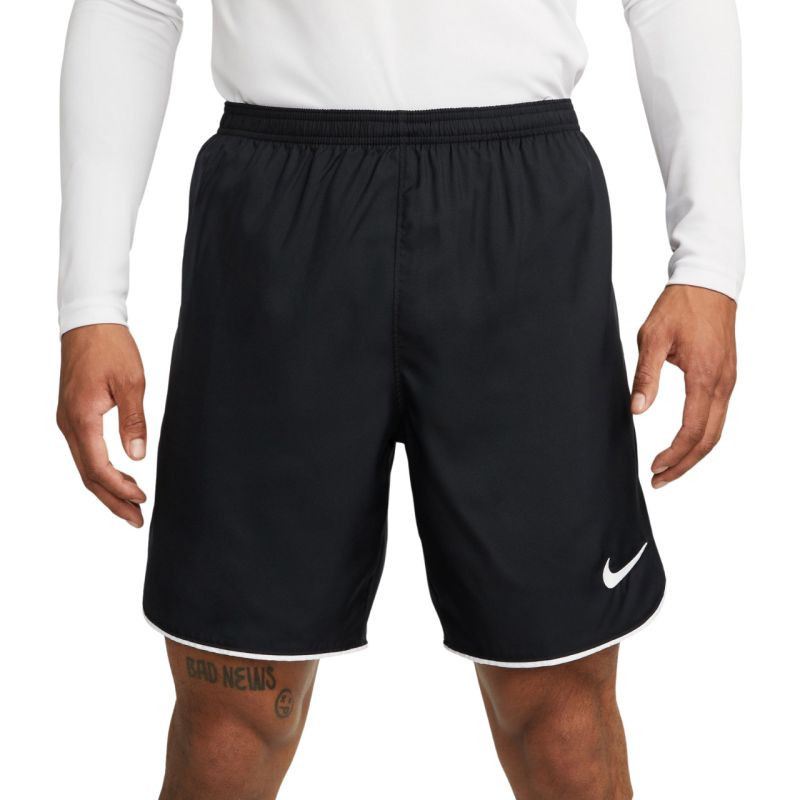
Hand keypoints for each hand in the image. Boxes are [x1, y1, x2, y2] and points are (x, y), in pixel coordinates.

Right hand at [57, 324, 147, 526]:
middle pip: (88, 475)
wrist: (89, 323)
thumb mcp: (132, 383)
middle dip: (112, 500)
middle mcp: (69, 424)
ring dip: (107, 488)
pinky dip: (100, 470)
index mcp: (82, 418)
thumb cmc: (111, 348)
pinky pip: (84, 452)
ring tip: (132, 505)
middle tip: (137, 519)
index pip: (98, 468)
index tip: (142, 501)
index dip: (120, 489)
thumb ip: (134, 421)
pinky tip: (118, 477)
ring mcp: (68, 420)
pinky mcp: (72, 415)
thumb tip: (137, 457)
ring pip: (85, 465)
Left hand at [631, 285, 736, 487]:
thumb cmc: (679, 306)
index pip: (693, 431)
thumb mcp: (652, 337)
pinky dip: (703, 436)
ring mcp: (729, 380)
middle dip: (685, 464)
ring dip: (694, 453)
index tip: (654, 467)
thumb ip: (645, 375)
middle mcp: (723, 383)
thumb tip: (637, 410)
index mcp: (705, 377)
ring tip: (669, 468)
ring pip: (717, 430)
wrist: (708, 281)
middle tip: (659, 480)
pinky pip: (719, 416)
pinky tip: (684, 442)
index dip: (674, 455)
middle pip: (709, 440)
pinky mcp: (727, 376)